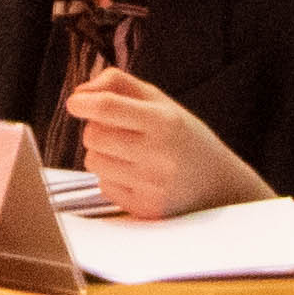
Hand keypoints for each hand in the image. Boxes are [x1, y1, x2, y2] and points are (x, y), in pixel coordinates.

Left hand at [62, 65, 268, 222]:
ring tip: (128, 152)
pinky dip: (112, 177)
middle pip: (94, 135)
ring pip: (93, 161)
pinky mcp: (145, 209)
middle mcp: (160, 155)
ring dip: (101, 153)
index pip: (108, 107)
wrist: (218, 184)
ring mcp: (152, 186)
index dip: (83, 102)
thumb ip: (118, 85)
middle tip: (115, 129)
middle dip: (95, 128)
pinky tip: (136, 175)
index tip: (75, 103)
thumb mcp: (160, 101)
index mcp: (165, 122)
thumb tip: (79, 94)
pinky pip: (103, 186)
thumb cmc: (182, 136)